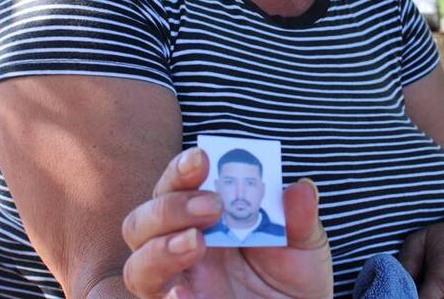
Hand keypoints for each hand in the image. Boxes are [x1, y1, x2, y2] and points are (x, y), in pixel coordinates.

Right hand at [121, 147, 332, 298]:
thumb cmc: (294, 279)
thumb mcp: (305, 247)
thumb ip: (300, 219)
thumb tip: (300, 189)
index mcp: (204, 218)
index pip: (176, 185)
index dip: (181, 169)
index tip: (201, 159)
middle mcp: (180, 248)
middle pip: (143, 221)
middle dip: (171, 207)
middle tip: (211, 206)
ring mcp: (179, 284)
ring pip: (137, 266)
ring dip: (160, 250)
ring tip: (196, 243)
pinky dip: (170, 297)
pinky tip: (183, 293)